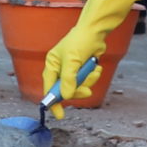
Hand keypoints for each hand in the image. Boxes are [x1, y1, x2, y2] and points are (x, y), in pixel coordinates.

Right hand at [40, 0, 142, 116]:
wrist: (96, 31)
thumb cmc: (80, 41)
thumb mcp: (73, 61)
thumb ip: (69, 79)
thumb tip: (66, 96)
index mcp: (52, 65)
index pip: (49, 87)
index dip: (53, 101)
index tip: (59, 114)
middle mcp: (60, 68)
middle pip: (66, 90)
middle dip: (77, 90)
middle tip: (86, 90)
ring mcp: (72, 70)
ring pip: (79, 86)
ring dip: (88, 81)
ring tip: (93, 71)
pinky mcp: (82, 69)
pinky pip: (87, 80)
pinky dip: (93, 76)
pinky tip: (96, 67)